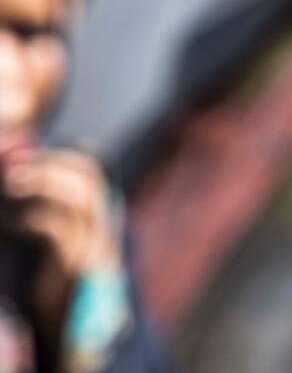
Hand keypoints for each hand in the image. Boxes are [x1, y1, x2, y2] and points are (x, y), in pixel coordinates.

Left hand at [2, 147, 119, 276]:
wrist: (60, 318)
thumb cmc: (49, 273)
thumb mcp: (50, 234)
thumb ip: (43, 205)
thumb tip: (16, 170)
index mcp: (98, 215)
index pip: (91, 171)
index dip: (62, 157)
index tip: (28, 153)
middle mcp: (101, 225)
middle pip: (88, 180)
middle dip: (51, 165)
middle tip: (13, 166)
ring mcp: (92, 244)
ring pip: (78, 200)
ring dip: (43, 184)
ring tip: (10, 183)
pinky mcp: (75, 263)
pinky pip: (57, 229)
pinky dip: (30, 218)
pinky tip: (9, 221)